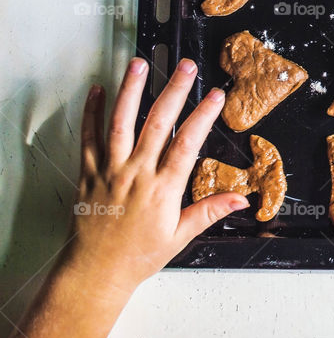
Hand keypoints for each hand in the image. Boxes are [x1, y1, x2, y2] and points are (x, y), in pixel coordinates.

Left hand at [63, 57, 247, 292]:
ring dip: (131, 91)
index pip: (187, 144)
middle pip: (157, 124)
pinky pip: (88, 138)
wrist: (95, 272)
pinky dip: (91, 113)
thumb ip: (209, 210)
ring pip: (120, 123)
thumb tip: (241, 198)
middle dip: (174, 91)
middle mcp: (136, 174)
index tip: (216, 96)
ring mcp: (110, 171)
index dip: (203, 117)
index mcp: (162, 189)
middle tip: (186, 67)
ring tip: (140, 64)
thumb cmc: (138, 256)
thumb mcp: (180, 236)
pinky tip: (97, 91)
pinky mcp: (88, 173)